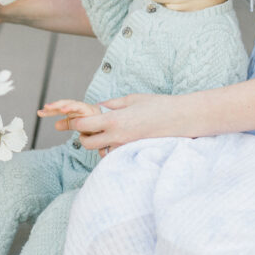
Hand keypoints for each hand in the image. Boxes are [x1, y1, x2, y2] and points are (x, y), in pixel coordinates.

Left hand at [37, 99, 101, 128]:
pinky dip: (72, 107)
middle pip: (65, 105)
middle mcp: (80, 108)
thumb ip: (68, 124)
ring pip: (72, 104)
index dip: (51, 111)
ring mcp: (86, 108)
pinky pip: (81, 107)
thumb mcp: (79, 126)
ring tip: (50, 108)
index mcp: (76, 111)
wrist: (112, 124)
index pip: (61, 109)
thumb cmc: (97, 125)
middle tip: (44, 109)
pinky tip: (64, 109)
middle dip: (54, 107)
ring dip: (61, 106)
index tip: (40, 112)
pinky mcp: (91, 110)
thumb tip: (56, 124)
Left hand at [66, 93, 182, 154]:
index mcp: (114, 120)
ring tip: (104, 134)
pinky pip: (115, 155)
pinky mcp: (133, 153)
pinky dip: (111, 150)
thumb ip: (112, 104)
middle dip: (83, 136)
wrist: (181, 119)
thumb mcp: (132, 99)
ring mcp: (125, 147)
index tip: (74, 119)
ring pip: (100, 152)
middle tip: (88, 129)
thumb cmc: (158, 105)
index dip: (75, 122)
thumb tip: (98, 107)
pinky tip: (117, 141)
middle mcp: (117, 136)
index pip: (84, 125)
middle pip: (87, 143)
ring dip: (97, 144)